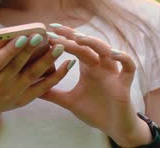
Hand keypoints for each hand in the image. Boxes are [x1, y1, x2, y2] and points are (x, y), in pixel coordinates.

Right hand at [0, 33, 72, 117]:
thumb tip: (16, 32)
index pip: (1, 59)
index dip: (12, 48)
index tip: (24, 36)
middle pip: (18, 66)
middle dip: (31, 50)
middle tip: (42, 37)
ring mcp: (13, 93)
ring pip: (33, 75)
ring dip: (47, 61)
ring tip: (59, 47)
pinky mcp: (24, 100)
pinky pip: (43, 88)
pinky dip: (56, 76)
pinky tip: (67, 65)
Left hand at [41, 24, 151, 146]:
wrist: (114, 129)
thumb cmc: (95, 111)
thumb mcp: (69, 101)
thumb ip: (52, 92)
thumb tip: (31, 85)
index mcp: (88, 67)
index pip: (75, 46)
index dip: (64, 37)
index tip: (48, 31)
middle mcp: (100, 65)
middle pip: (87, 46)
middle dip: (72, 37)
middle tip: (56, 31)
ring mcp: (113, 73)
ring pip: (106, 51)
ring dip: (93, 43)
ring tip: (78, 38)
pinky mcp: (124, 84)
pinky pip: (129, 67)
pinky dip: (123, 58)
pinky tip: (113, 53)